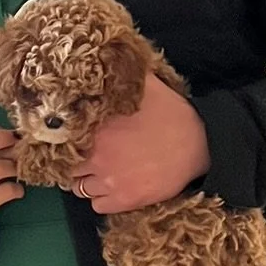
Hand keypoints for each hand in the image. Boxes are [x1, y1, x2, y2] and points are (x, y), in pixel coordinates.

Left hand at [71, 71, 209, 212]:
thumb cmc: (173, 115)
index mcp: (97, 129)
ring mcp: (109, 181)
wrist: (200, 146)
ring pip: (79, 189)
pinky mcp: (124, 200)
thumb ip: (125, 77)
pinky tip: (111, 188)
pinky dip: (101, 199)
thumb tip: (110, 59)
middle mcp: (97, 156)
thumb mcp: (148, 87)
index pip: (64, 140)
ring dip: (86, 182)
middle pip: (68, 167)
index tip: (74, 142)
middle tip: (88, 159)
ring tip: (99, 174)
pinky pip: (97, 205)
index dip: (67, 142)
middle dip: (75, 163)